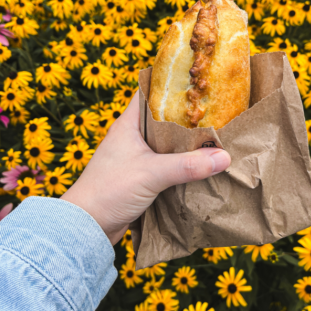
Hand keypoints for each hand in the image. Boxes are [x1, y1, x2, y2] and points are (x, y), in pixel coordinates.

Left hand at [60, 91, 230, 245]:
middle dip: (186, 117)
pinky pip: (165, 163)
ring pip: (166, 143)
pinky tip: (198, 165)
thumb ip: (187, 165)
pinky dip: (180, 163)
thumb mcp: (152, 173)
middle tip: (212, 112)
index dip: (170, 86)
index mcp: (128, 124)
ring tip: (211, 138)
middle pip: (163, 119)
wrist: (86, 226)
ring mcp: (136, 156)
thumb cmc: (110, 190)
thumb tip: (223, 156)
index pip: (149, 94)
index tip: (195, 84)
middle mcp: (132, 136)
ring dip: (185, 144)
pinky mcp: (140, 175)